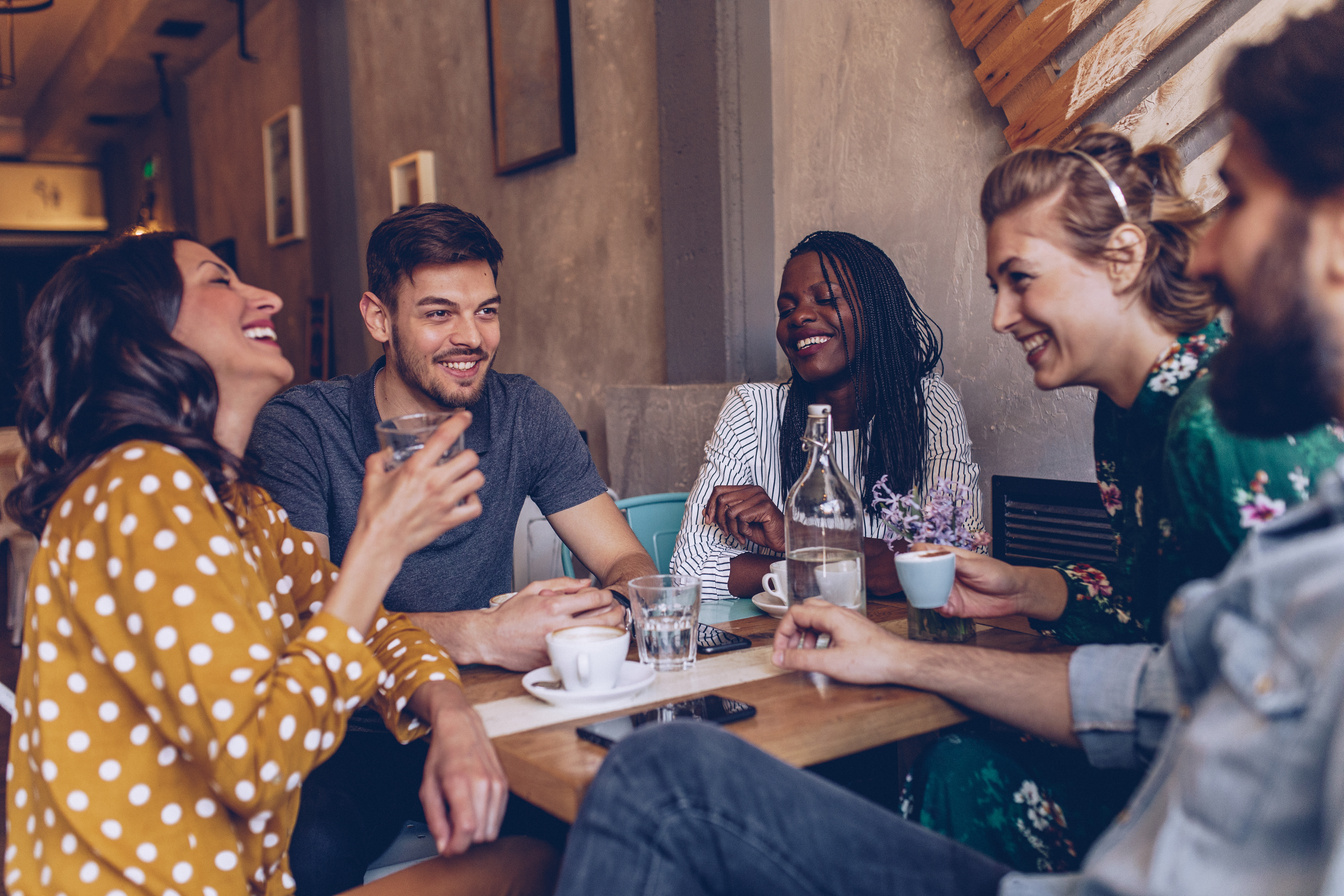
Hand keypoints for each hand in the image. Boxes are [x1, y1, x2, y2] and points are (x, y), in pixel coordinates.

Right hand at [358, 411, 484, 562]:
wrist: (380, 543)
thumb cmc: (375, 513)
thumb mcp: (371, 479)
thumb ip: (378, 460)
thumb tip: (385, 452)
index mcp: (416, 468)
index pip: (445, 436)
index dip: (459, 422)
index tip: (465, 416)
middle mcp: (434, 482)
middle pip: (470, 458)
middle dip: (467, 455)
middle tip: (460, 459)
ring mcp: (445, 502)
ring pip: (476, 480)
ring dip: (472, 476)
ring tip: (464, 478)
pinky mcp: (449, 520)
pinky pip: (475, 508)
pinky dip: (474, 502)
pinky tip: (466, 499)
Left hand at [416, 683, 508, 855]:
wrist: (461, 727)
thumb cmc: (443, 755)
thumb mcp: (427, 787)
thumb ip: (435, 819)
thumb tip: (444, 845)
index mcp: (460, 783)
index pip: (466, 829)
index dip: (455, 846)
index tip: (447, 848)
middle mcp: (483, 783)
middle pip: (480, 835)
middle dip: (464, 839)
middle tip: (450, 827)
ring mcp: (497, 784)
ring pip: (492, 830)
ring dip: (476, 832)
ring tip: (461, 815)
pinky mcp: (505, 785)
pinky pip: (499, 819)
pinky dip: (486, 821)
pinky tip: (473, 808)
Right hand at [481, 577, 624, 669]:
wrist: (490, 638)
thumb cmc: (510, 615)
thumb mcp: (533, 588)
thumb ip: (562, 583)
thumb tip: (585, 582)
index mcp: (553, 605)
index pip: (593, 599)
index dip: (607, 596)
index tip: (607, 597)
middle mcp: (557, 625)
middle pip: (602, 620)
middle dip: (616, 613)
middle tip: (617, 610)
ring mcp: (557, 645)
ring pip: (597, 639)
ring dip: (611, 631)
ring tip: (613, 625)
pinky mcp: (555, 660)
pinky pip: (582, 653)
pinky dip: (594, 647)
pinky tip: (596, 641)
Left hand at [704, 485, 784, 552]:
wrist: (778, 540)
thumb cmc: (759, 530)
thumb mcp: (736, 522)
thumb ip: (722, 514)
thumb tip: (704, 511)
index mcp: (745, 489)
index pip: (719, 490)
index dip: (710, 505)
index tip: (708, 520)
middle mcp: (753, 490)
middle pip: (722, 500)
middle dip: (720, 520)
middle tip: (726, 532)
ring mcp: (760, 497)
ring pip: (731, 511)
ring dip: (732, 528)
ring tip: (739, 535)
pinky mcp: (764, 506)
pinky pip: (742, 518)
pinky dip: (741, 529)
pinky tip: (747, 533)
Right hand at [772, 599, 904, 684]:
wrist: (901, 662)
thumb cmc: (874, 660)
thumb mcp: (830, 663)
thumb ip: (801, 659)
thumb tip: (779, 657)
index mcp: (831, 616)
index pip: (795, 613)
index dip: (783, 631)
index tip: (780, 650)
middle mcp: (839, 613)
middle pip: (805, 611)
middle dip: (792, 630)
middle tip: (789, 649)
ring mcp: (847, 620)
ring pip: (817, 618)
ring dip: (805, 634)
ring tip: (804, 652)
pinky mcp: (854, 629)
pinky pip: (828, 626)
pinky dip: (818, 637)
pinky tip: (822, 652)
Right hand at [925, 545, 1065, 620]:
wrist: (1015, 594)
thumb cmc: (999, 574)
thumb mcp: (977, 565)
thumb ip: (956, 562)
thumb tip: (936, 556)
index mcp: (949, 558)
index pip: (926, 552)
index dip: (916, 554)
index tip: (911, 559)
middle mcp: (946, 574)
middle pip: (922, 574)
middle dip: (916, 578)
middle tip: (916, 581)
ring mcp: (949, 590)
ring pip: (928, 592)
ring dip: (926, 595)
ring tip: (931, 595)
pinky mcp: (954, 606)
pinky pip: (940, 608)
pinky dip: (938, 608)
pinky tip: (943, 607)